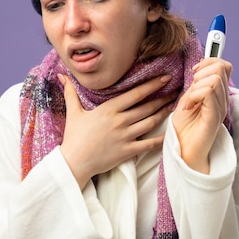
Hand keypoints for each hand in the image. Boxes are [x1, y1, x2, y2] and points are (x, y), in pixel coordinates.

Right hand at [58, 74, 177, 188]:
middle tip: (176, 91)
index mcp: (108, 109)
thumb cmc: (74, 137)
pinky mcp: (128, 151)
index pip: (135, 94)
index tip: (164, 78)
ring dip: (163, 114)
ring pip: (150, 122)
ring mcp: (125, 136)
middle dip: (162, 98)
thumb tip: (62, 75)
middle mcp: (120, 121)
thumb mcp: (73, 112)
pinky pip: (149, 144)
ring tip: (173, 107)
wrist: (74, 162)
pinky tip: (170, 132)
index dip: (151, 85)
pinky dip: (161, 138)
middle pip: (146, 107)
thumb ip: (70, 92)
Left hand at [171, 58, 231, 172]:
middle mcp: (224, 99)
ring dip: (195, 87)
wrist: (184, 151)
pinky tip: (188, 106)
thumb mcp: (187, 98)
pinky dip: (193, 95)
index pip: (223, 65)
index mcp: (219, 94)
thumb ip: (196, 84)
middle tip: (191, 89)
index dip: (208, 62)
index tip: (194, 73)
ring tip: (189, 101)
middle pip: (220, 68)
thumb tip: (199, 67)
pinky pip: (208, 92)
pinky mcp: (215, 116)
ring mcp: (221, 107)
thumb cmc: (184, 127)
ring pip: (213, 78)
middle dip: (201, 72)